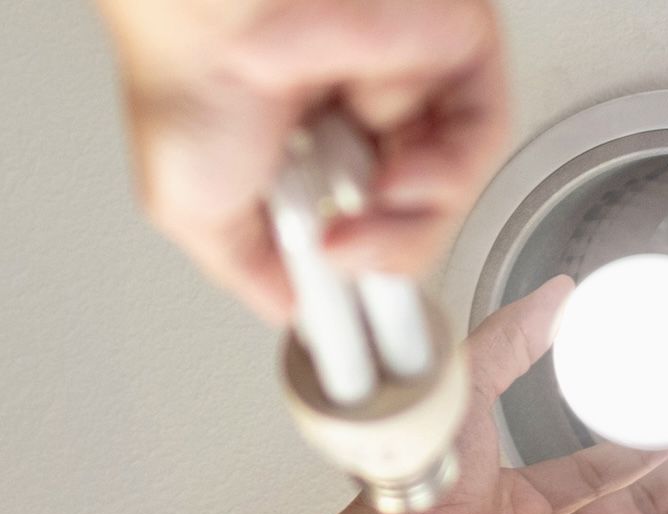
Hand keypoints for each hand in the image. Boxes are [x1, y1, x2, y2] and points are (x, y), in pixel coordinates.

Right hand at [98, 0, 509, 322]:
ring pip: (449, 190)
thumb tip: (299, 311)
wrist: (209, 14)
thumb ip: (254, 271)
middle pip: (413, 219)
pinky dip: (446, 178)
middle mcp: (356, 118)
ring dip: (409, 230)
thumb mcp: (195, 213)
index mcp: (300, 151)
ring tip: (353, 229)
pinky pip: (480, 136)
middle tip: (343, 265)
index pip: (362, 230)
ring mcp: (405, 87)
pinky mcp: (448, 53)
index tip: (361, 328)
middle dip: (380, 261)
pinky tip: (394, 184)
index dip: (363, 277)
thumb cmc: (187, 79)